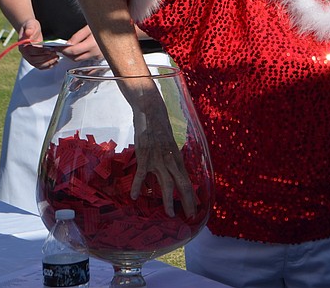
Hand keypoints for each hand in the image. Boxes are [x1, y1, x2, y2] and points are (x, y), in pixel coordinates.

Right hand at [17, 19, 58, 68]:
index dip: (40, 52)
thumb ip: (29, 28)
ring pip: (38, 64)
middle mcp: (25, 54)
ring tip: (56, 57)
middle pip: (34, 60)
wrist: (31, 30)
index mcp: (22, 46)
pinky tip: (54, 63)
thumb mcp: (30, 24)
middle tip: (55, 54)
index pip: (31, 51)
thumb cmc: (31, 27)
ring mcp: (29, 58)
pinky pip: (40, 66)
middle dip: (46, 58)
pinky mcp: (35, 59)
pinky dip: (47, 66)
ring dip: (48, 62)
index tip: (49, 50)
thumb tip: (28, 33)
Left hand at [58, 25, 104, 62]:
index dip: (63, 50)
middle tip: (61, 48)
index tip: (57, 48)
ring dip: (73, 55)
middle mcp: (96, 52)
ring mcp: (99, 55)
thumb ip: (78, 36)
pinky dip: (81, 55)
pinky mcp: (101, 56)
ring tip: (70, 48)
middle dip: (67, 54)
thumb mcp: (90, 27)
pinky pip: (88, 58)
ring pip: (81, 59)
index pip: (73, 51)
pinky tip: (79, 50)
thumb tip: (68, 44)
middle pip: (75, 58)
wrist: (119, 28)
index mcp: (92, 44)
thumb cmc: (106, 24)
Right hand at [128, 89, 196, 217]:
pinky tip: (135, 197)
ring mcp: (158, 160)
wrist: (151, 113)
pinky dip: (138, 186)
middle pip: (183, 185)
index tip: (194, 210)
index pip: (188, 182)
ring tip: (169, 214)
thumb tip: (173, 173)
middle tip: (190, 216)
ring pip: (167, 184)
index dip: (192, 197)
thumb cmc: (160, 129)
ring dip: (169, 201)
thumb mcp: (171, 146)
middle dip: (188, 202)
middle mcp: (171, 161)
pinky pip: (142, 175)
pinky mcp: (145, 157)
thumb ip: (172, 160)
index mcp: (178, 159)